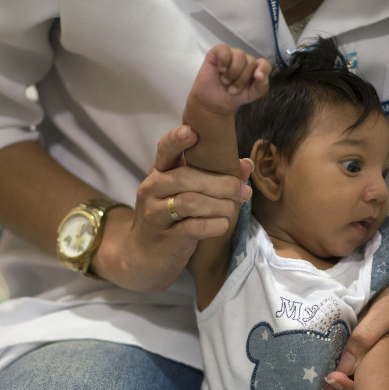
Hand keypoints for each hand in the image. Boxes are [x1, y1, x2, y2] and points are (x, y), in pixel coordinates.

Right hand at [91, 124, 252, 291]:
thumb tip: (246, 164)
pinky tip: (223, 225)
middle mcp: (152, 190)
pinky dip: (213, 225)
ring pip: (189, 202)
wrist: (142, 257)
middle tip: (243, 191)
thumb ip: (214, 178)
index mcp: (159, 173)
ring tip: (234, 209)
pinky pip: (192, 228)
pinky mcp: (165, 239)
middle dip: (220, 183)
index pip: (165, 150)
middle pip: (185, 178)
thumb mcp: (186, 195)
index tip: (192, 132)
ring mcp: (155, 215)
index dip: (177, 140)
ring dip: (219, 205)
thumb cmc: (171, 220)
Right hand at [188, 45, 270, 116]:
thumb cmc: (233, 96)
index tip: (257, 78)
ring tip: (225, 82)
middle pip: (251, 62)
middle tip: (232, 89)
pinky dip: (224, 61)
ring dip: (233, 73)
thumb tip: (262, 76)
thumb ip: (261, 87)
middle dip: (242, 79)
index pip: (264, 64)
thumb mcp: (251, 95)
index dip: (263, 69)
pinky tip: (220, 70)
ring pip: (240, 55)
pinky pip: (224, 50)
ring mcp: (232, 54)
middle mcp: (244, 59)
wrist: (214, 102)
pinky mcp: (218, 52)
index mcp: (254, 69)